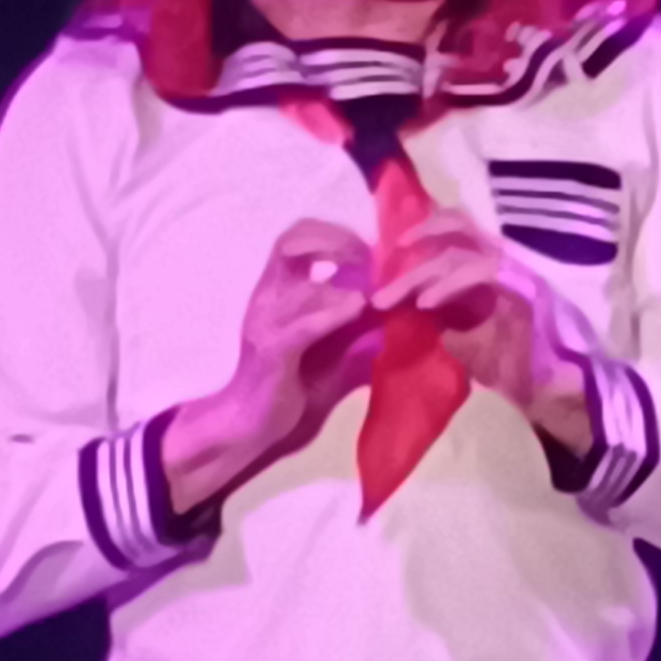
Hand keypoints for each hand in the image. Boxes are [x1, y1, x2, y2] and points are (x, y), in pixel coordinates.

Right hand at [163, 221, 379, 512]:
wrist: (252, 427)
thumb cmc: (294, 386)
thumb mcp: (337, 351)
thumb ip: (364, 329)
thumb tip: (407, 312)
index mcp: (279, 291)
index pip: (296, 237)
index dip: (334, 233)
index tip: (371, 249)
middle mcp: (268, 298)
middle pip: (290, 242)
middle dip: (334, 240)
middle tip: (369, 258)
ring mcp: (266, 322)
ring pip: (300, 282)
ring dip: (342, 279)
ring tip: (375, 286)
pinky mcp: (273, 351)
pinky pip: (300, 324)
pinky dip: (331, 312)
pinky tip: (357, 308)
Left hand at [375, 207, 597, 445]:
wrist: (552, 387)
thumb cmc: (516, 363)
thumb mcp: (469, 339)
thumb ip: (447, 319)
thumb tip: (417, 313)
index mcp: (496, 265)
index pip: (460, 229)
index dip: (426, 231)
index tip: (392, 253)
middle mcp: (508, 258)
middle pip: (455, 230)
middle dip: (411, 258)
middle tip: (380, 291)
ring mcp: (519, 268)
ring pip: (459, 255)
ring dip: (420, 277)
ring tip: (392, 300)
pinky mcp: (525, 283)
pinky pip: (480, 271)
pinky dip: (449, 285)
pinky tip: (427, 304)